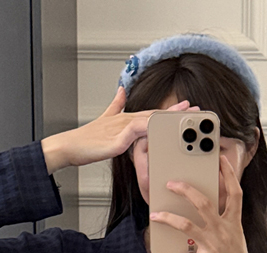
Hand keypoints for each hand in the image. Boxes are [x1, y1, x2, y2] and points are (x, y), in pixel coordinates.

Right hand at [41, 87, 193, 173]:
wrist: (70, 147)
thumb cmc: (87, 140)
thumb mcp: (105, 120)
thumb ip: (115, 105)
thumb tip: (121, 90)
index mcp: (127, 119)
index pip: (154, 113)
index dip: (171, 109)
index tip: (188, 106)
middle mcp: (126, 121)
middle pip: (156, 115)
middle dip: (176, 113)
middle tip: (195, 110)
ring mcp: (121, 129)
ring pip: (149, 121)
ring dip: (167, 120)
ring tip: (184, 120)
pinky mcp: (117, 141)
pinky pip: (135, 133)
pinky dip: (147, 130)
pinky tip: (159, 130)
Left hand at [150, 156, 266, 252]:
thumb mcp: (235, 240)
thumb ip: (223, 224)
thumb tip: (205, 211)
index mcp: (234, 224)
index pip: (234, 193)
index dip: (228, 174)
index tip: (219, 158)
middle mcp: (224, 233)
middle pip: (204, 203)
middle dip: (186, 190)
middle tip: (171, 183)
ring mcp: (214, 248)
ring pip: (187, 226)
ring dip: (168, 219)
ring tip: (155, 215)